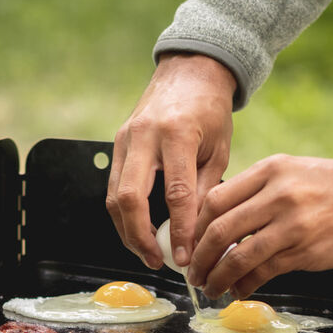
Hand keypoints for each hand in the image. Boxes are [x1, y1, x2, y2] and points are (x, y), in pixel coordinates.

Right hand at [106, 53, 236, 270]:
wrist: (189, 72)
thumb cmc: (209, 109)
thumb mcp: (219, 149)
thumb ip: (205, 190)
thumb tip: (196, 233)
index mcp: (177, 133)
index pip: (176, 194)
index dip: (180, 230)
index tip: (185, 256)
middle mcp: (144, 135)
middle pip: (130, 198)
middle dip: (140, 237)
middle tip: (156, 260)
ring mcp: (125, 139)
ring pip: (114, 196)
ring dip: (127, 231)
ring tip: (147, 252)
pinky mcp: (117, 144)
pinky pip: (113, 187)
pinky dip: (124, 214)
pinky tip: (139, 230)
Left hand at [188, 154, 332, 297]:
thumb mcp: (294, 172)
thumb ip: (258, 192)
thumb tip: (221, 224)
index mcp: (271, 170)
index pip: (215, 199)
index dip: (194, 227)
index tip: (188, 244)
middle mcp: (278, 193)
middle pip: (218, 229)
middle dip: (198, 257)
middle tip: (193, 273)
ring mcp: (292, 223)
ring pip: (237, 256)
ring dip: (217, 277)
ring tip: (211, 288)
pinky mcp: (306, 251)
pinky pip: (263, 273)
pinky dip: (245, 285)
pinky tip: (239, 291)